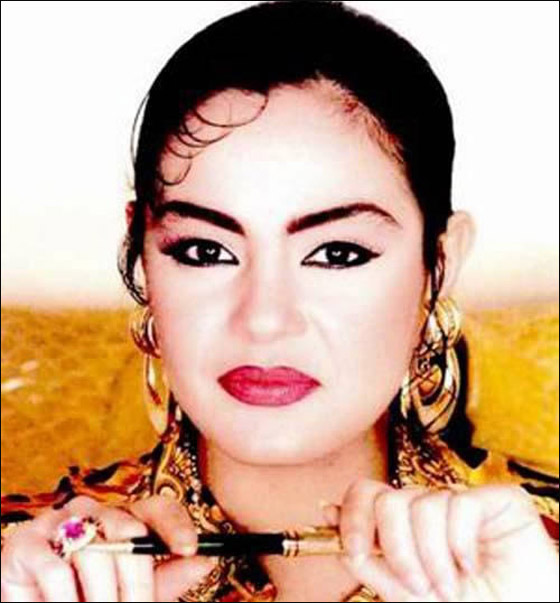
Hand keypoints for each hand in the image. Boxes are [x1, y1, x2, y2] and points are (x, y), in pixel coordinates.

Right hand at [1, 494, 217, 601]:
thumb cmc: (86, 598)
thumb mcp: (131, 591)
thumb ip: (167, 576)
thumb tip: (208, 560)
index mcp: (122, 518)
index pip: (156, 509)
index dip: (175, 525)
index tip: (191, 548)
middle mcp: (93, 511)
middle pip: (129, 531)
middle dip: (138, 583)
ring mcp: (58, 522)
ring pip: (95, 553)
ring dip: (101, 598)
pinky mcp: (26, 543)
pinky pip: (57, 571)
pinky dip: (66, 602)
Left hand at [323, 480, 558, 601]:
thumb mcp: (405, 592)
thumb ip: (367, 558)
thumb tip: (329, 512)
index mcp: (404, 523)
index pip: (366, 494)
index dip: (353, 516)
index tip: (353, 550)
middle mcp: (428, 506)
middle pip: (388, 500)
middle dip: (396, 549)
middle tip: (417, 584)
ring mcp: (459, 500)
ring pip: (422, 505)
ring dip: (432, 558)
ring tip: (450, 587)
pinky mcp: (495, 499)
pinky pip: (460, 506)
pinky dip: (461, 545)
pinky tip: (473, 565)